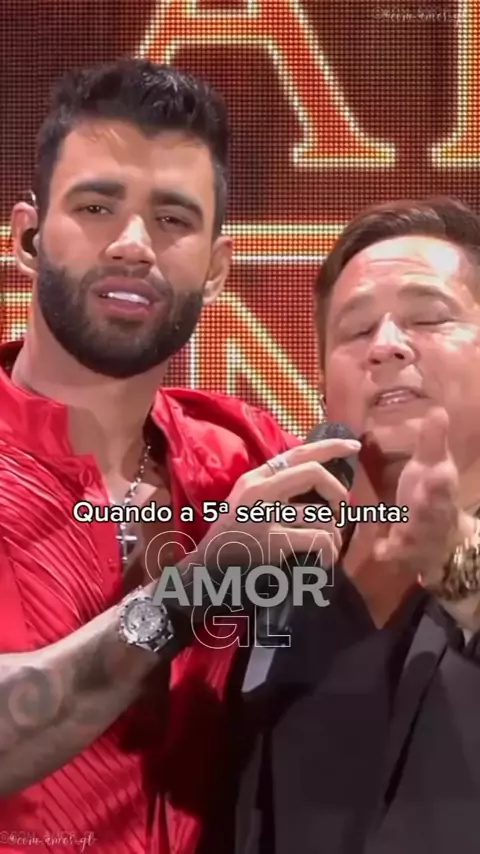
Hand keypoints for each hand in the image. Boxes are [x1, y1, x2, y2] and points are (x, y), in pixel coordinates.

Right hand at [151, 436, 360, 587]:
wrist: (204, 572)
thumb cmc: (230, 540)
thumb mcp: (246, 503)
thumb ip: (274, 489)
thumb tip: (319, 479)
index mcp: (255, 478)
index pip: (297, 452)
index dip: (330, 447)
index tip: (353, 446)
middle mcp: (259, 490)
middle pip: (313, 473)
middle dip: (337, 492)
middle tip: (341, 511)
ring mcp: (265, 516)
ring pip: (320, 514)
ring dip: (333, 534)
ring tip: (328, 547)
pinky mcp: (273, 542)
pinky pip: (318, 539)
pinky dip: (328, 551)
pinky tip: (324, 562)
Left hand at [374, 408, 472, 585]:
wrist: (447, 538)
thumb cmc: (432, 492)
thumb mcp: (433, 465)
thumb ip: (432, 440)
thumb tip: (438, 408)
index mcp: (440, 488)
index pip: (443, 484)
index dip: (439, 482)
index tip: (435, 474)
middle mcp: (434, 513)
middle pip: (431, 512)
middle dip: (426, 507)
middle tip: (417, 500)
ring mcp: (422, 535)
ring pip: (416, 535)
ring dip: (407, 533)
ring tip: (397, 530)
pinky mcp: (407, 553)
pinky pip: (396, 554)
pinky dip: (389, 552)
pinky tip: (379, 549)